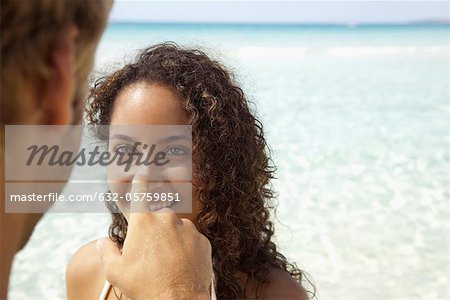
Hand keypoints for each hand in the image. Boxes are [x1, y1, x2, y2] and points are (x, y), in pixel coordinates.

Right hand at [96, 173, 211, 299]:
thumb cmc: (145, 286)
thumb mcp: (116, 271)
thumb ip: (107, 251)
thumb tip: (102, 241)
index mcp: (144, 221)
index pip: (140, 193)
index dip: (140, 181)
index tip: (143, 171)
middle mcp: (167, 219)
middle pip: (158, 218)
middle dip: (154, 231)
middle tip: (151, 253)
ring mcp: (188, 229)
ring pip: (176, 229)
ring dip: (172, 240)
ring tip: (167, 263)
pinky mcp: (203, 240)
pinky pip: (191, 240)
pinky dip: (187, 249)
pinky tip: (181, 265)